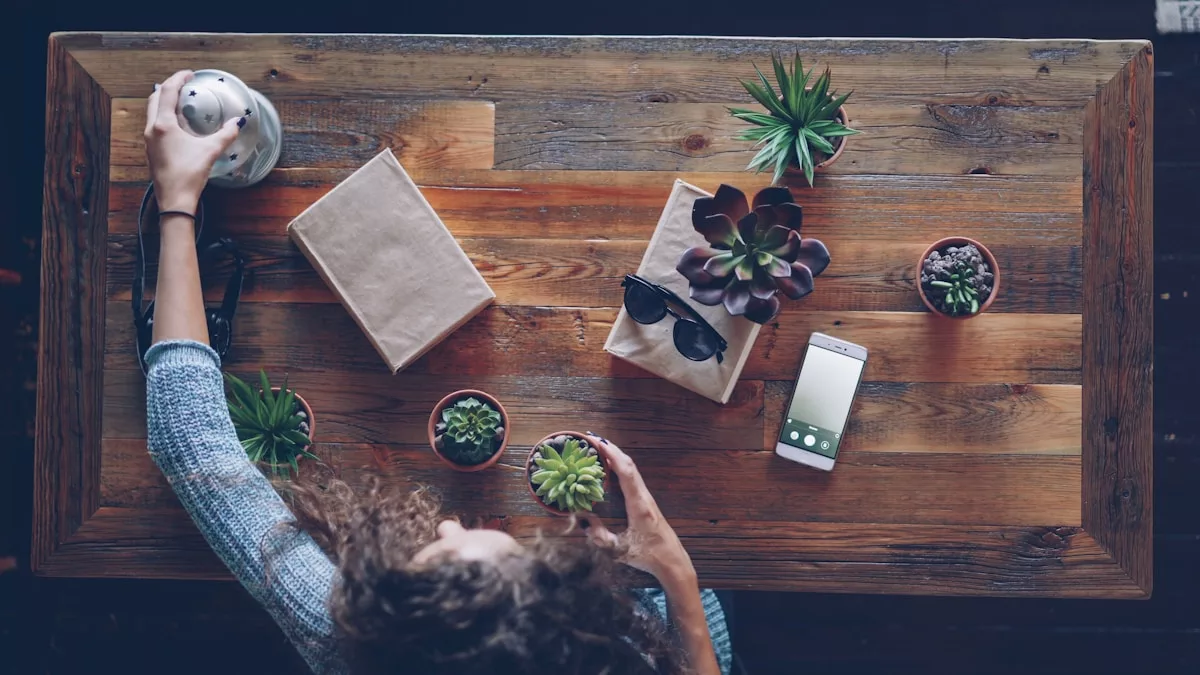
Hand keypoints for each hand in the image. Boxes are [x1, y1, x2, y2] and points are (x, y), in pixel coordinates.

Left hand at [144, 70, 241, 213]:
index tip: (189, 74)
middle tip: (184, 84)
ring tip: (180, 100)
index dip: (178, 79)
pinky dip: (163, 115)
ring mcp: (149, 140)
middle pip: (155, 98)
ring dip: (164, 101)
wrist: (174, 200)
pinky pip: (155, 124)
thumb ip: (226, 134)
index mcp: (163, 125)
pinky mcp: (151, 150)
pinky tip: (177, 123)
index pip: (167, 92)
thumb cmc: (189, 175)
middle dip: (168, 87)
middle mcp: (152, 129)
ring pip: (152, 111)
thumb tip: (238, 123)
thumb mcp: (210, 151)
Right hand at [580, 436, 695, 586]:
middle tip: (591, 438)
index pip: (626, 472)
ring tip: (597, 447)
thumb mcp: (619, 551)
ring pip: (631, 469)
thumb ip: (599, 537)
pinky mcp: (646, 502)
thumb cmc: (648, 556)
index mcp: (639, 505)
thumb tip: (582, 519)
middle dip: (611, 448)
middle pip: (629, 464)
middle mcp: (644, 497)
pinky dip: (620, 467)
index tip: (597, 442)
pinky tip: (609, 467)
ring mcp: (646, 498)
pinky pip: (632, 478)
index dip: (612, 454)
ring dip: (616, 456)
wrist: (673, 561)